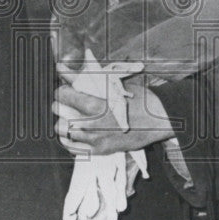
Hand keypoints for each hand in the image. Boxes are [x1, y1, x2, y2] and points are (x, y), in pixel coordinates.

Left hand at [53, 77, 173, 155]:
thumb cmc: (137, 98)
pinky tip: (75, 133)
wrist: (159, 119)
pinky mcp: (102, 151)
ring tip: (69, 118)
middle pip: (58, 114)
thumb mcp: (112, 83)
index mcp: (94, 105)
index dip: (62, 90)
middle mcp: (92, 124)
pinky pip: (74, 149)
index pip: (62, 95)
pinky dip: (70, 140)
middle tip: (67, 103)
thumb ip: (83, 77)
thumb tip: (61, 68)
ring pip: (63, 133)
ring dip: (63, 124)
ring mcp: (96, 140)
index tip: (66, 89)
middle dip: (61, 106)